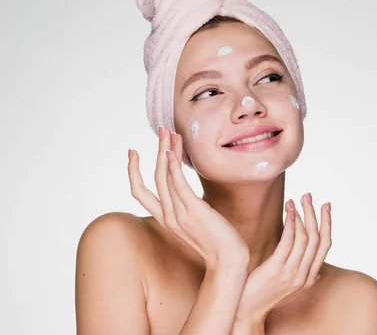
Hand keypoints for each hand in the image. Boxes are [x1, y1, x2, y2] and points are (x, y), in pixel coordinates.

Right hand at [127, 126, 248, 269]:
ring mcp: (179, 214)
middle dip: (156, 150)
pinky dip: (174, 166)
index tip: (133, 152)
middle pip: (152, 178)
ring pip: (165, 176)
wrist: (229, 262)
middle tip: (162, 130)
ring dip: (167, 151)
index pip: (139, 192)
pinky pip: (179, 184)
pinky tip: (174, 151)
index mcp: (166, 219)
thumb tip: (188, 192)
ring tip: (171, 132)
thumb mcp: (196, 222)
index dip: (133, 171)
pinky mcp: (194, 211)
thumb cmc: (217, 242)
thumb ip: (188, 207)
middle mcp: (168, 216)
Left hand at [236, 193, 331, 322]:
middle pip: (317, 238)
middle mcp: (304, 275)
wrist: (246, 311)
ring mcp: (292, 273)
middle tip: (310, 196)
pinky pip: (289, 241)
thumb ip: (304, 278)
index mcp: (309, 278)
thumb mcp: (290, 289)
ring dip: (302, 214)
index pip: (325, 246)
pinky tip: (289, 211)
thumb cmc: (264, 295)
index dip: (327, 223)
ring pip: (305, 237)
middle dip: (315, 214)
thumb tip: (319, 273)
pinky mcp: (277, 269)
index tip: (325, 206)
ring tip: (296, 200)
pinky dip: (291, 223)